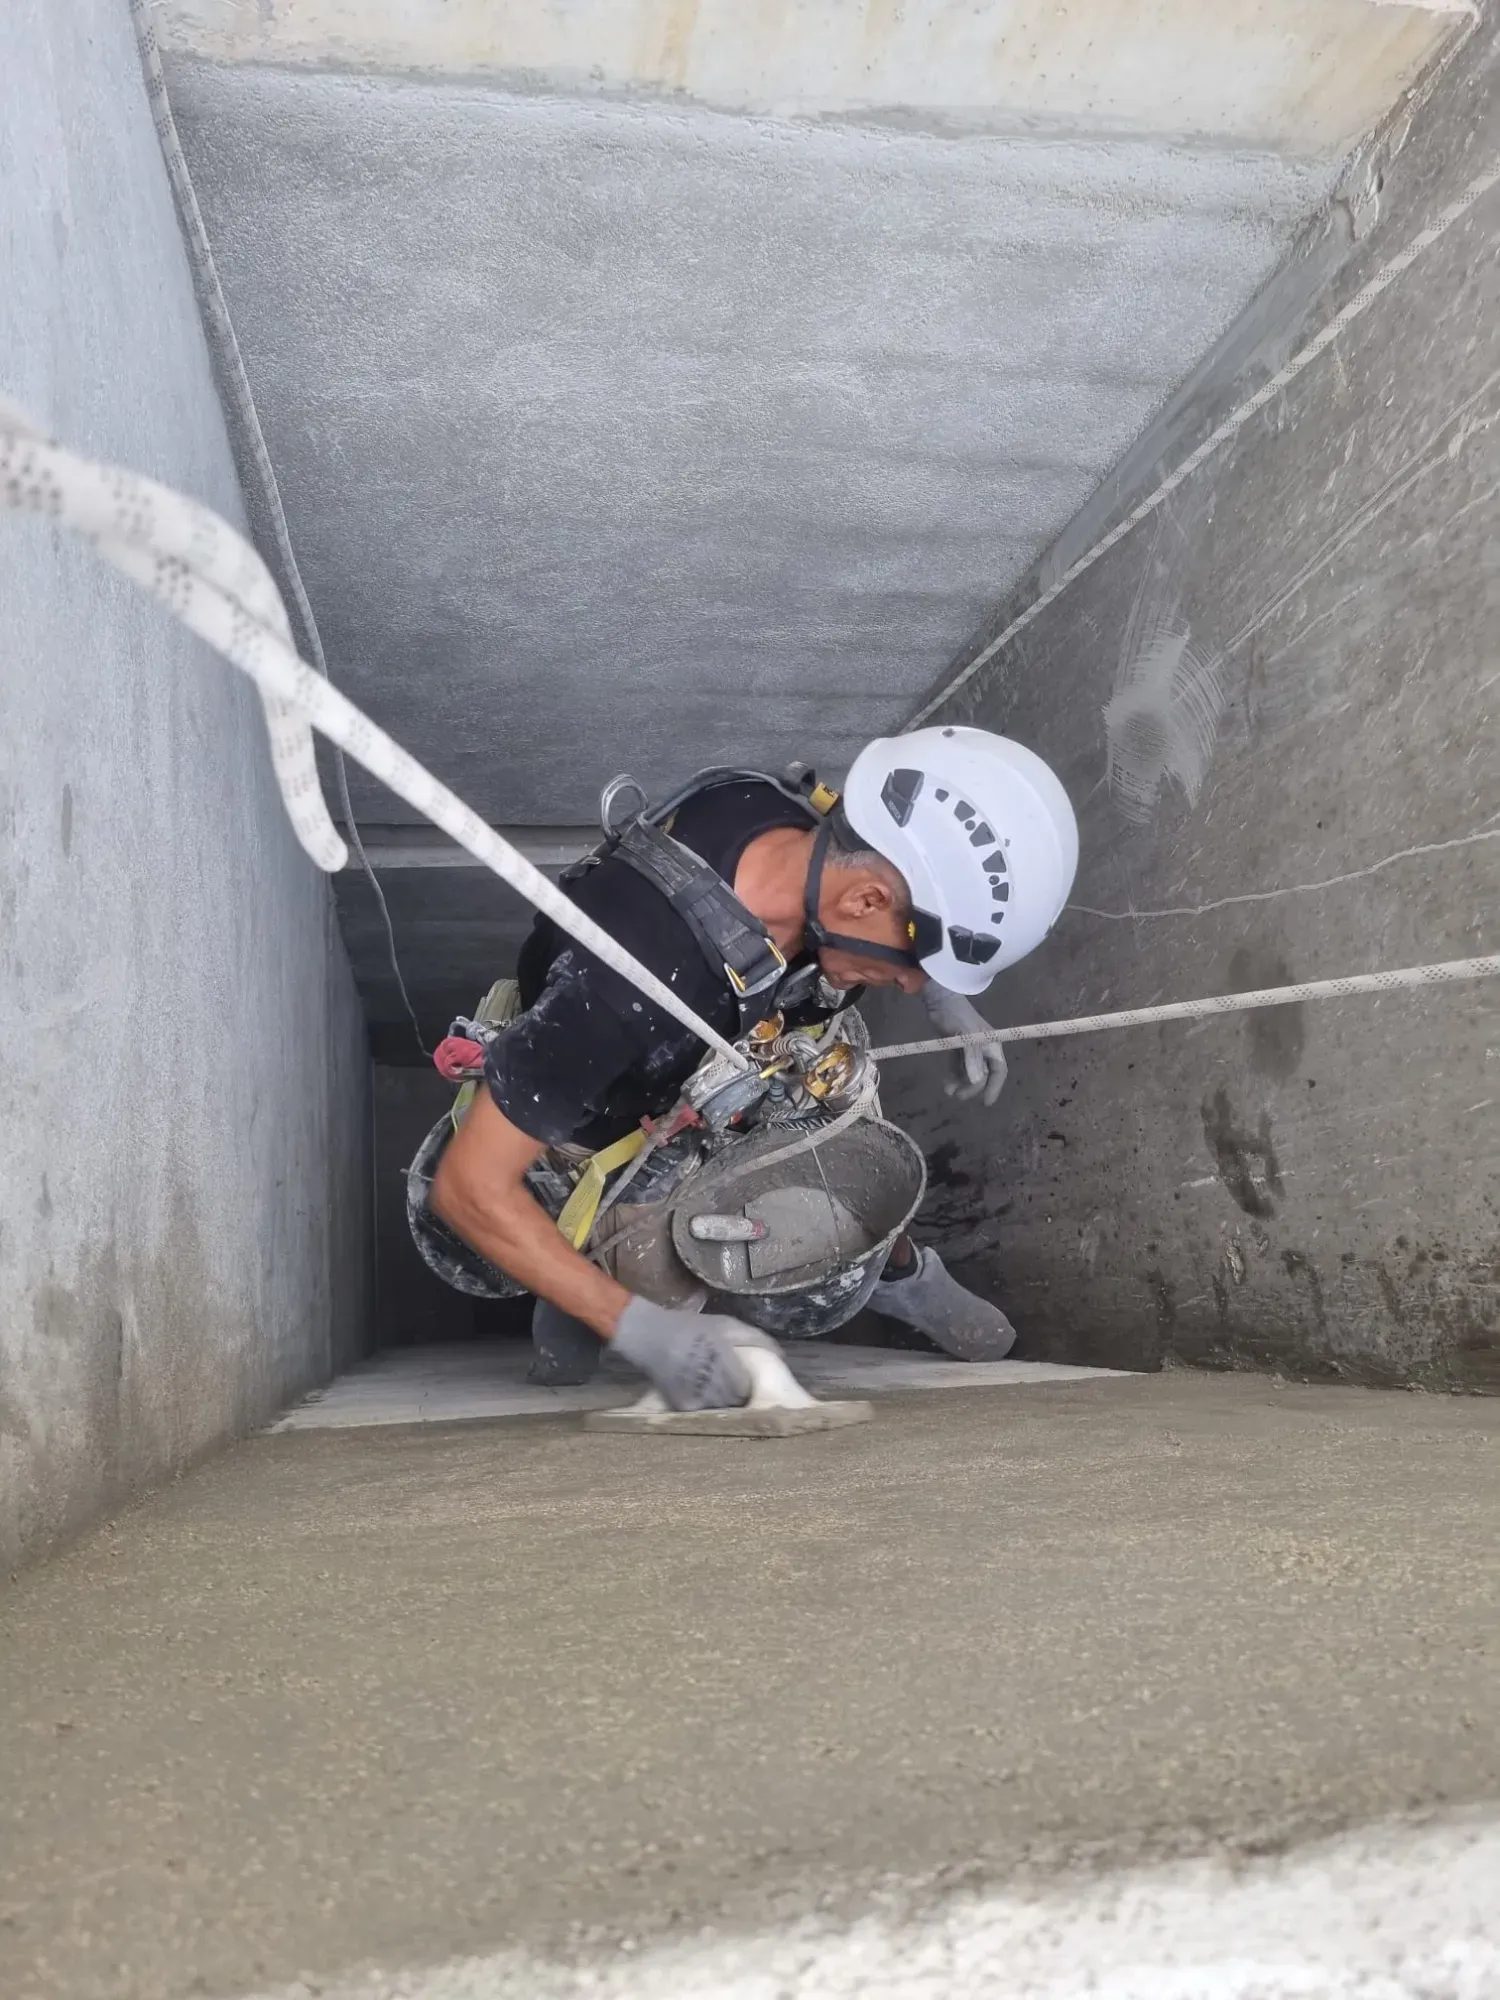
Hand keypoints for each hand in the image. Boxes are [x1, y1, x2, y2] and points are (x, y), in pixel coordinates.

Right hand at [611, 1298, 780, 1410]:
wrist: (651, 1337)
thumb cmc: (692, 1327)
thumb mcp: (725, 1324)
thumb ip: (754, 1338)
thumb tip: (782, 1355)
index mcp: (725, 1361)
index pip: (746, 1388)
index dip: (748, 1386)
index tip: (746, 1381)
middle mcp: (713, 1382)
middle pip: (737, 1402)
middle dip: (739, 1397)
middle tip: (735, 1388)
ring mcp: (697, 1397)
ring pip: (722, 1410)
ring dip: (725, 1404)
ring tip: (719, 1393)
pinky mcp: (684, 1406)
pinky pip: (704, 1413)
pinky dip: (708, 1407)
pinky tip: (704, 1396)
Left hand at [922, 987, 1007, 1106]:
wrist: (940, 999)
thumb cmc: (956, 1015)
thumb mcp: (965, 1036)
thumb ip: (971, 1057)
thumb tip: (978, 1080)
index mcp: (991, 1045)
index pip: (999, 1070)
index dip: (994, 1087)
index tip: (986, 1102)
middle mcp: (983, 1048)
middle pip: (983, 1074)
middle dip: (973, 1087)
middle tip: (958, 1096)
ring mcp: (970, 1048)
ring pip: (969, 1072)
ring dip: (961, 1083)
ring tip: (948, 1091)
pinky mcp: (958, 1047)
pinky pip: (959, 1066)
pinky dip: (954, 1075)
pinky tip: (947, 1083)